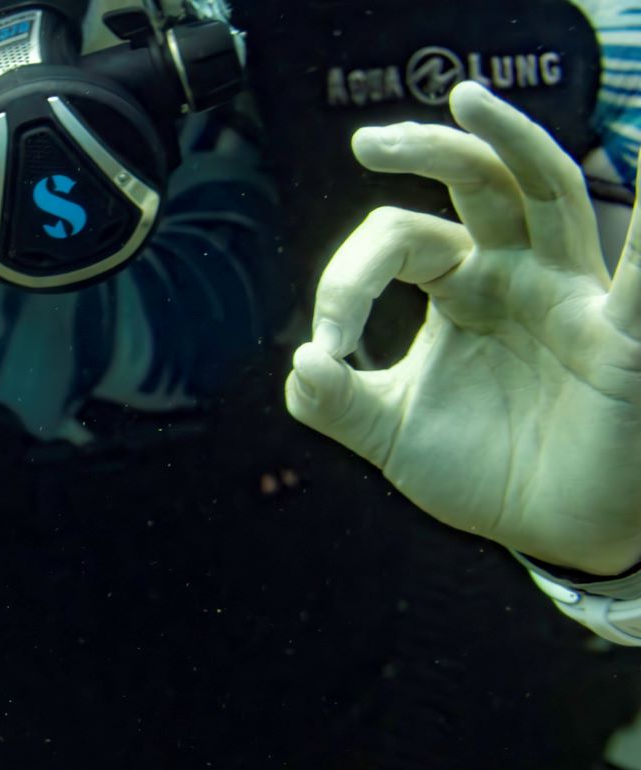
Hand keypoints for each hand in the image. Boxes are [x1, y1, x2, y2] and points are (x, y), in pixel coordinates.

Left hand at [286, 80, 640, 575]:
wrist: (554, 534)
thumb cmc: (488, 474)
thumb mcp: (393, 436)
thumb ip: (337, 403)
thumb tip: (298, 363)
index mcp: (467, 289)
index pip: (401, 241)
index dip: (348, 277)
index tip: (325, 344)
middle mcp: (522, 275)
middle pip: (480, 184)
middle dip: (429, 150)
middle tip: (367, 141)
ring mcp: (574, 295)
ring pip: (547, 192)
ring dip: (508, 142)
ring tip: (466, 98)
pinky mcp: (620, 334)